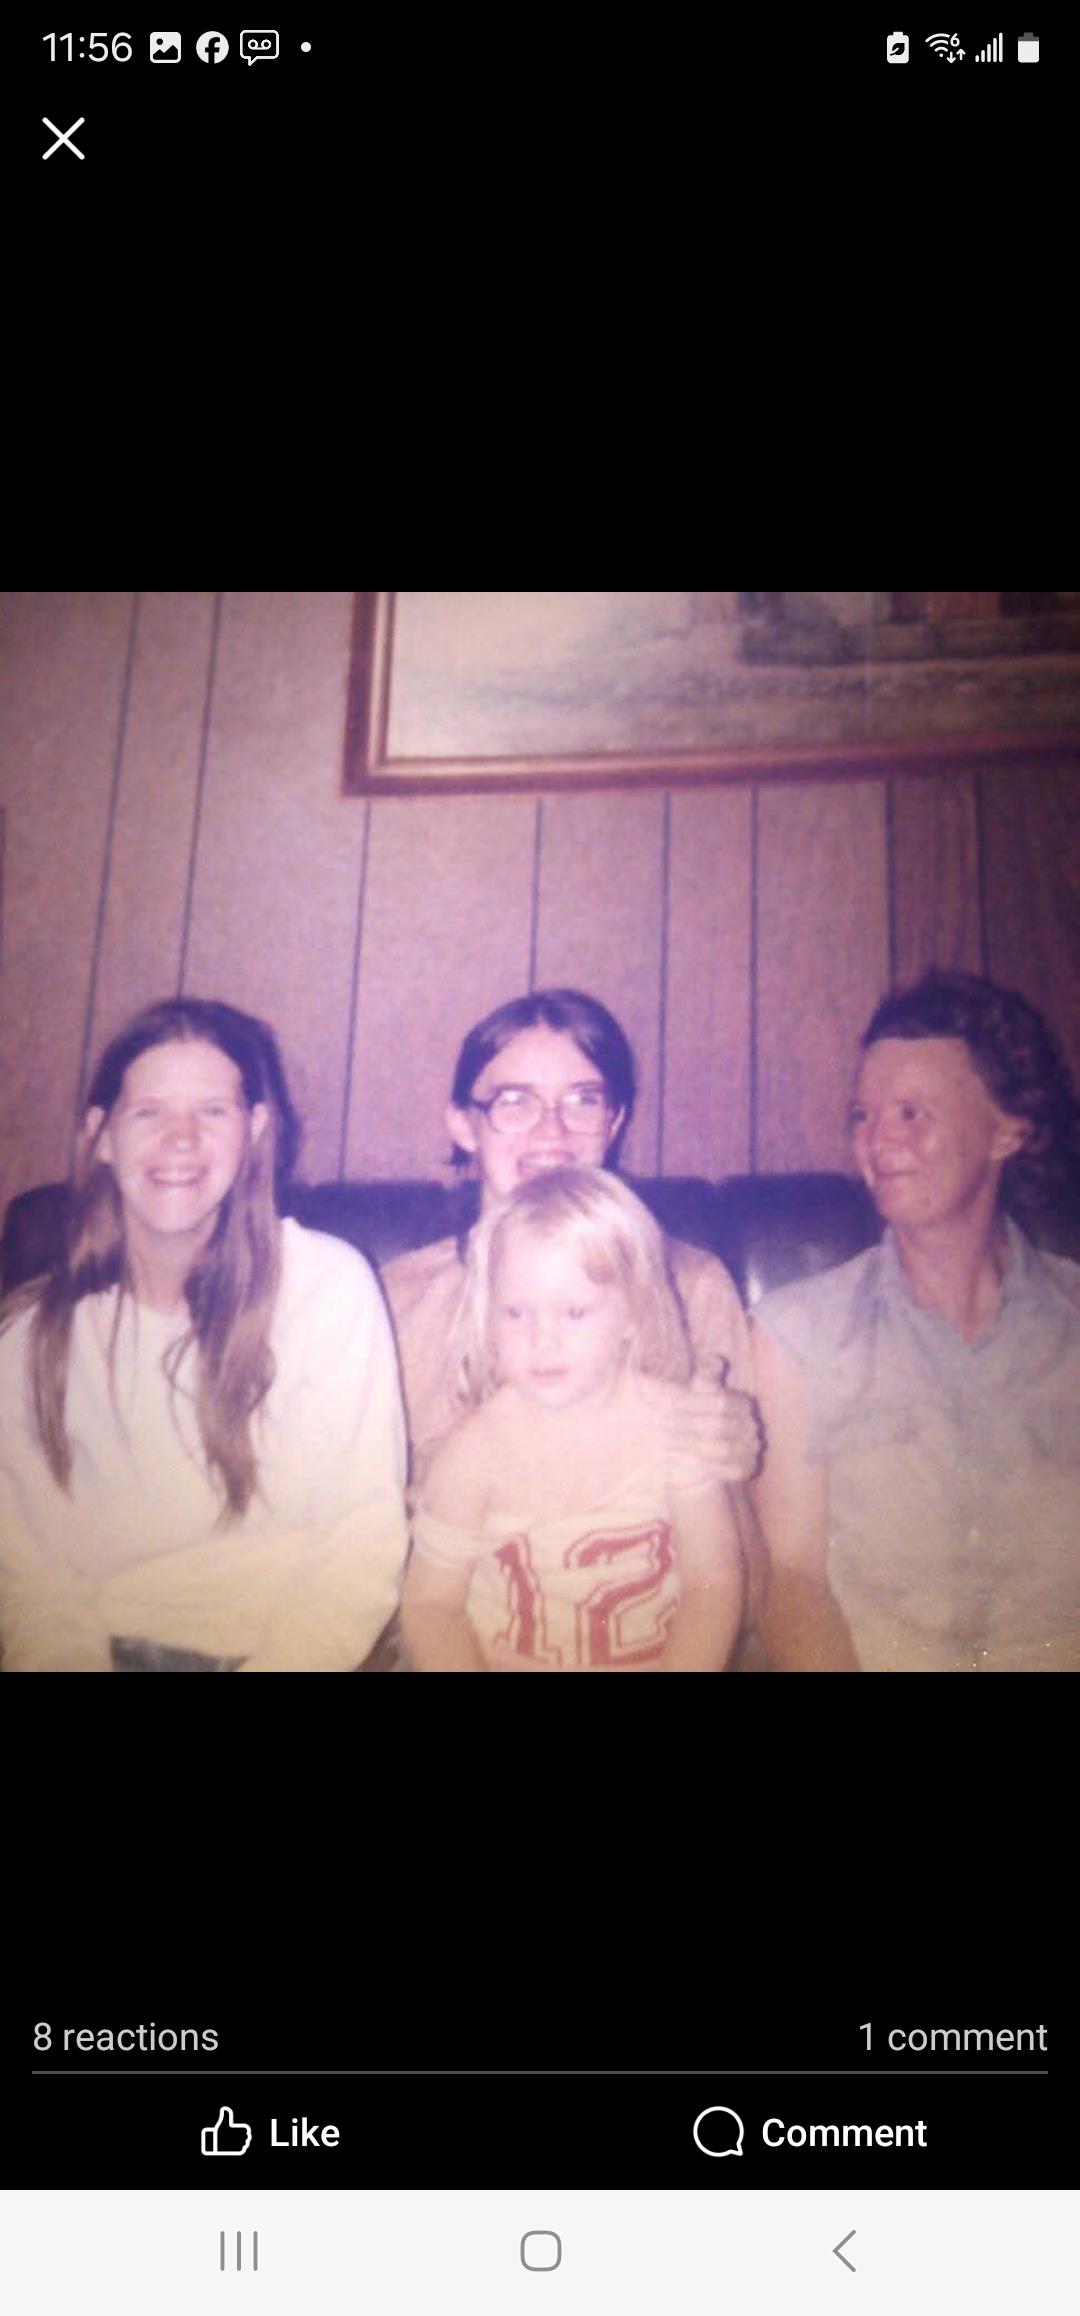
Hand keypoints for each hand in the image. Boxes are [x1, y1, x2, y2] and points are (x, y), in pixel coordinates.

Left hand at [664, 1369, 763, 1484]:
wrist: (711, 1452)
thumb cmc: (703, 1416)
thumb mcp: (702, 1394)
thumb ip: (706, 1378)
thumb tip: (712, 1359)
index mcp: (743, 1403)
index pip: (720, 1401)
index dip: (693, 1403)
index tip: (668, 1404)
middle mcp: (751, 1426)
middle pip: (719, 1425)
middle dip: (686, 1425)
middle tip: (660, 1424)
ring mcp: (751, 1449)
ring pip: (722, 1449)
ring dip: (691, 1445)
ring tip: (666, 1441)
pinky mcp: (746, 1470)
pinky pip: (728, 1470)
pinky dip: (708, 1466)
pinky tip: (688, 1460)